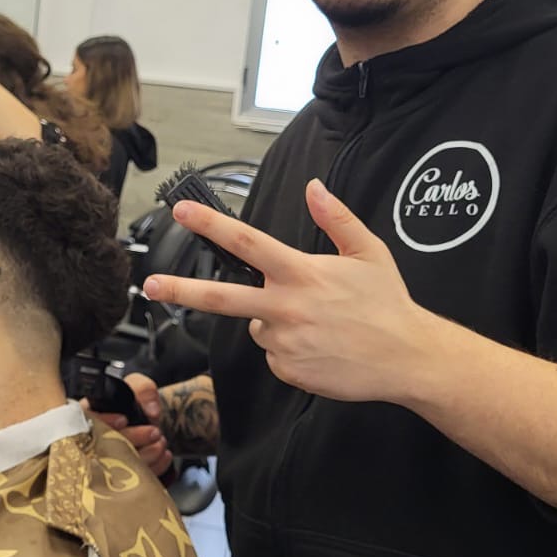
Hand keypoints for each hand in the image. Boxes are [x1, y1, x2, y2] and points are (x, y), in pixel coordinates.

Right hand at [84, 372, 172, 477]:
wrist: (146, 421)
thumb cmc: (134, 403)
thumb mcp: (136, 387)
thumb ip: (143, 389)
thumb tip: (151, 410)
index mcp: (87, 417)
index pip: (86, 422)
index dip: (105, 422)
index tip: (123, 419)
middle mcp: (91, 441)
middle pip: (104, 446)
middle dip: (132, 439)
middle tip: (155, 432)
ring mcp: (106, 461)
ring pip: (120, 466)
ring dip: (146, 455)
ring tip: (161, 443)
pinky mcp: (121, 476)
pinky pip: (133, 478)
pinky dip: (154, 467)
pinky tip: (164, 457)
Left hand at [142, 179, 428, 402]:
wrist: (408, 358)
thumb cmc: (388, 302)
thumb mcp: (368, 251)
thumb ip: (336, 217)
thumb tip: (313, 186)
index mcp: (302, 273)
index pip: (248, 243)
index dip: (211, 225)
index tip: (182, 211)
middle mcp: (286, 308)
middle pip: (221, 296)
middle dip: (180, 289)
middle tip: (149, 286)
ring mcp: (285, 342)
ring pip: (257, 325)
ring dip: (275, 321)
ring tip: (319, 324)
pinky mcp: (288, 370)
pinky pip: (274, 353)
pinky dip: (289, 349)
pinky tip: (320, 347)